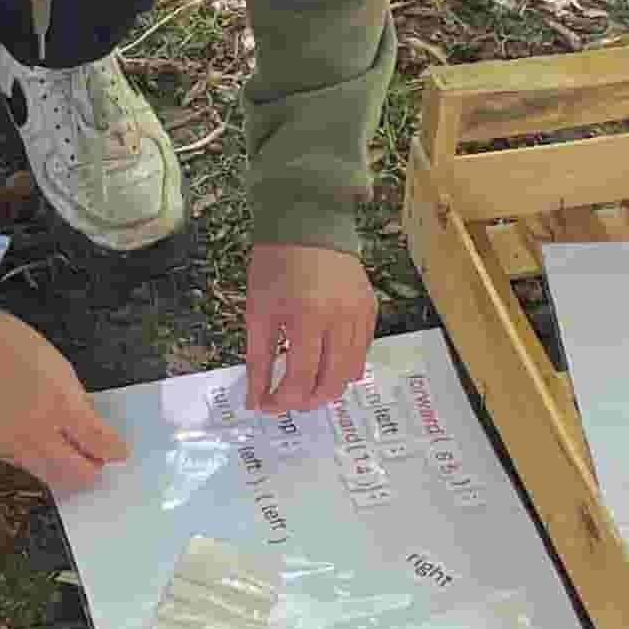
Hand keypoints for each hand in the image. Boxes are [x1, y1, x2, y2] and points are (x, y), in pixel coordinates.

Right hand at [0, 307, 130, 494]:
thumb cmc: (7, 346)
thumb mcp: (57, 365)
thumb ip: (76, 398)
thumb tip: (89, 421)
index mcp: (61, 405)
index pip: (100, 444)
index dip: (114, 450)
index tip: (117, 451)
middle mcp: (39, 432)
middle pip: (79, 473)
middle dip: (92, 470)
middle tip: (96, 461)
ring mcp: (14, 445)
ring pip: (50, 477)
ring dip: (65, 472)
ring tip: (70, 459)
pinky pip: (23, 465)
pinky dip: (36, 461)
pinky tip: (37, 447)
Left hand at [238, 241, 374, 415]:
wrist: (308, 223)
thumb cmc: (275, 265)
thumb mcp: (258, 312)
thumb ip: (259, 360)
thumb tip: (256, 400)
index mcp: (307, 317)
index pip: (301, 377)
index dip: (283, 400)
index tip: (267, 405)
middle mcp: (341, 319)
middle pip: (332, 381)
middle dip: (309, 401)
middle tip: (288, 401)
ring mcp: (361, 314)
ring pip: (352, 371)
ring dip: (328, 386)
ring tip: (306, 386)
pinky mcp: (371, 309)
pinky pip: (363, 351)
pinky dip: (345, 365)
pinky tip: (325, 362)